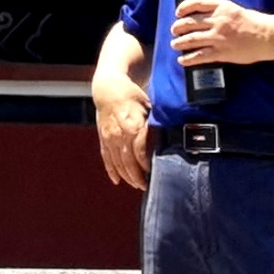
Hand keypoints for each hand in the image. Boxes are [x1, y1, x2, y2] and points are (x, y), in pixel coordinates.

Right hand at [92, 76, 152, 191]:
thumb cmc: (131, 96)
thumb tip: (171, 136)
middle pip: (128, 161)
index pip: (140, 151)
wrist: (108, 88)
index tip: (153, 172)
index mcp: (132, 126)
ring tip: (136, 184)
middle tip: (145, 186)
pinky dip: (111, 170)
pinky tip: (117, 181)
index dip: (146, 164)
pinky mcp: (103, 139)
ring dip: (126, 176)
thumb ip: (155, 123)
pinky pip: (106, 158)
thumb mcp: (148, 106)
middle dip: (137, 176)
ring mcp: (109, 138)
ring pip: (117, 163)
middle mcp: (119, 134)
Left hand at [171, 0, 273, 67]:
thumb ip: (220, 12)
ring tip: (174, 44)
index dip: (184, 7)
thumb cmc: (255, 23)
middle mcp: (218, 20)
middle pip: (190, 22)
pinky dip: (188, 58)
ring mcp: (218, 37)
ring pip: (191, 39)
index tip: (178, 12)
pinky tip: (182, 60)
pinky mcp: (222, 52)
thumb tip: (204, 17)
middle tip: (174, 31)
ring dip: (180, 42)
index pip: (197, 2)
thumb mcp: (235, 10)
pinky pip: (200, 56)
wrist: (268, 36)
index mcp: (222, 7)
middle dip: (178, 27)